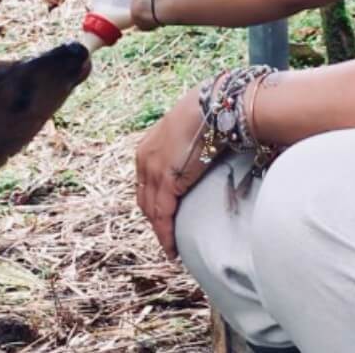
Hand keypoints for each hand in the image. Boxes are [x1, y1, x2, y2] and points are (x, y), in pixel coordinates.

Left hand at [135, 86, 208, 259]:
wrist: (210, 106)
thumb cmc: (205, 116)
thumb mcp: (187, 135)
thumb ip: (185, 151)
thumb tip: (199, 160)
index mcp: (147, 150)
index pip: (146, 185)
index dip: (153, 204)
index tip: (161, 219)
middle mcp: (145, 161)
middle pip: (145, 200)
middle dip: (154, 221)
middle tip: (167, 238)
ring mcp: (154, 171)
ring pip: (152, 211)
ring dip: (160, 232)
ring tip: (170, 248)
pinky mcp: (167, 180)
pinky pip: (163, 215)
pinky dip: (166, 234)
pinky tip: (172, 247)